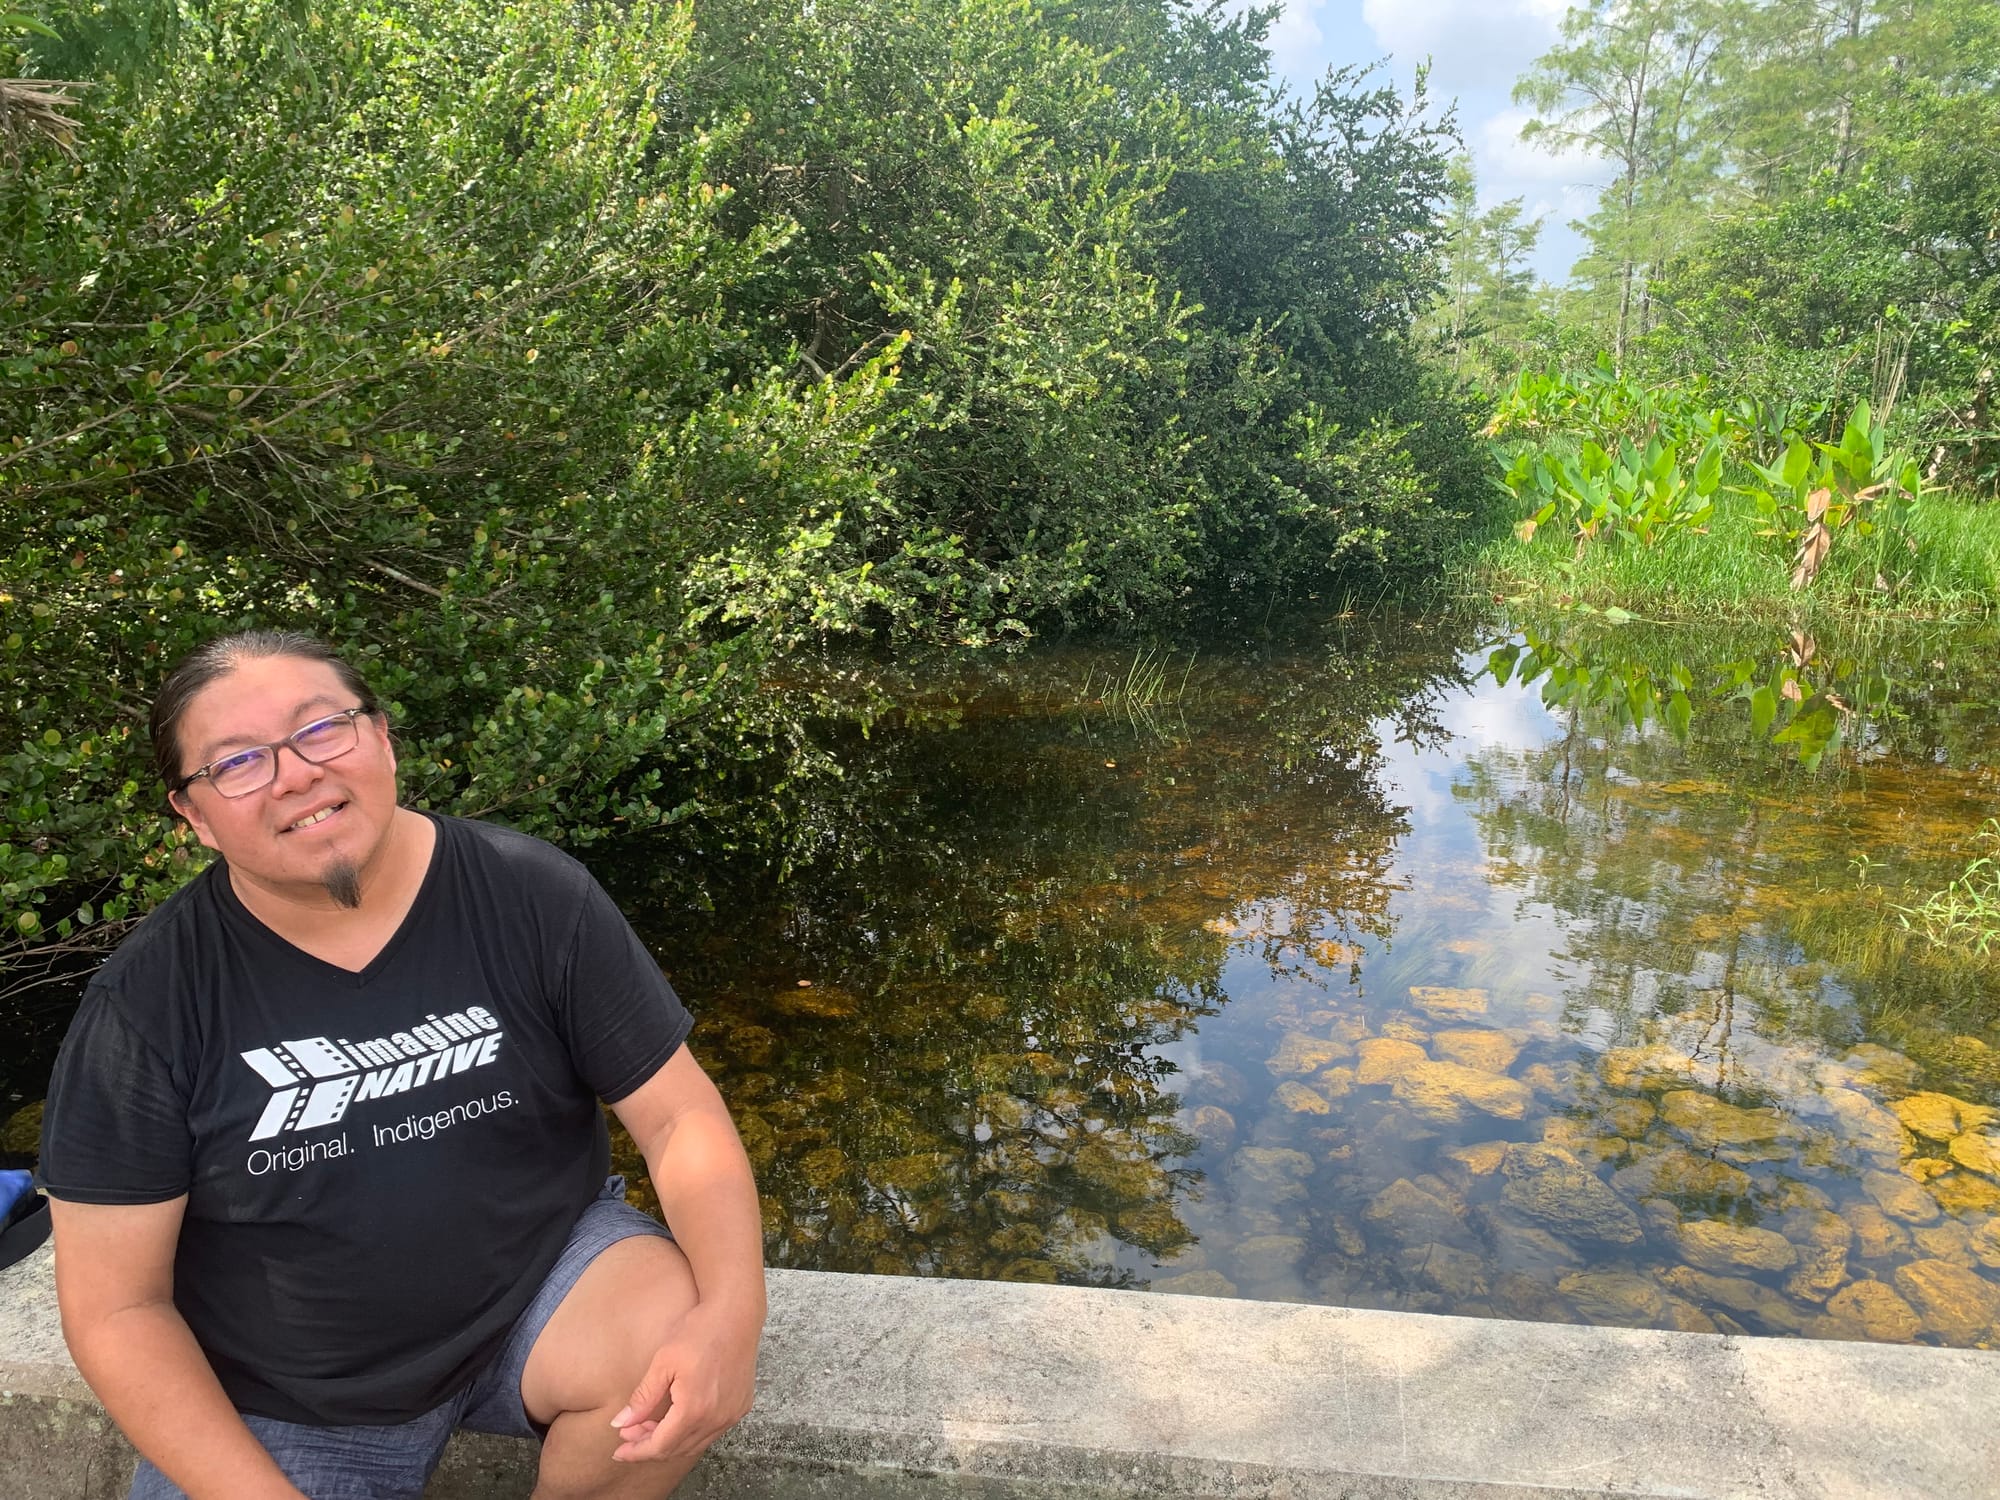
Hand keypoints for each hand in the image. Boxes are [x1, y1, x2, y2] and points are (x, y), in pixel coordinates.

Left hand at [607, 1301, 759, 1462]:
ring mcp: (732, 1414)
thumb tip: (620, 1424)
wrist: (736, 1312)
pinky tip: (678, 1416)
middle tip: (630, 1431)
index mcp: (694, 1409)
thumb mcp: (663, 1363)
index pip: (660, 1447)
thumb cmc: (699, 1331)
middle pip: (677, 1449)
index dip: (637, 1452)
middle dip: (649, 1445)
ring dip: (670, 1440)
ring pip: (695, 1444)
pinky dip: (691, 1431)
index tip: (619, 1451)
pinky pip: (712, 1431)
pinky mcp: (741, 1406)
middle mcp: (717, 1419)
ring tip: (650, 1424)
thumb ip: (643, 1398)